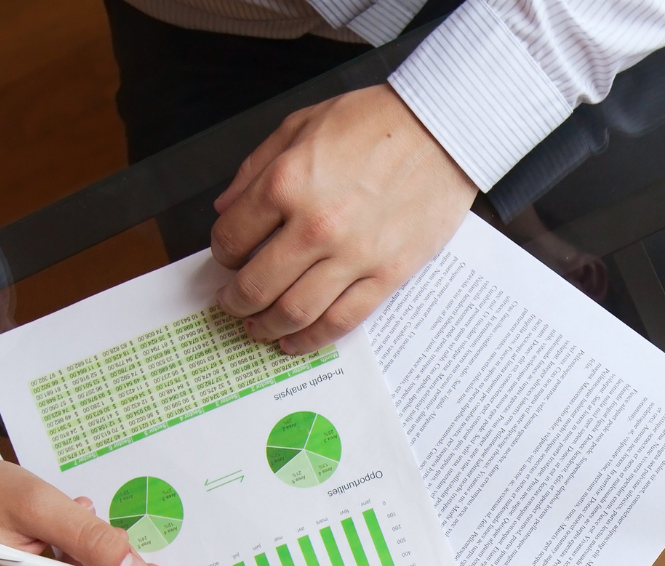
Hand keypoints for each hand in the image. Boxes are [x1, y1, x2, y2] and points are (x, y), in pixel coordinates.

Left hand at [209, 85, 475, 352]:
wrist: (441, 131)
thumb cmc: (374, 123)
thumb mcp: (299, 126)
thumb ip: (255, 168)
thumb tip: (225, 208)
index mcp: (286, 183)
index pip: (232, 238)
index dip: (223, 254)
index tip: (229, 259)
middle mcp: (315, 225)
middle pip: (257, 285)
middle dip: (237, 301)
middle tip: (232, 305)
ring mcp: (354, 255)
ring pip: (295, 311)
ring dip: (267, 327)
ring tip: (258, 328)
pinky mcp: (387, 274)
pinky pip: (343, 319)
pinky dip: (312, 339)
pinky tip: (295, 342)